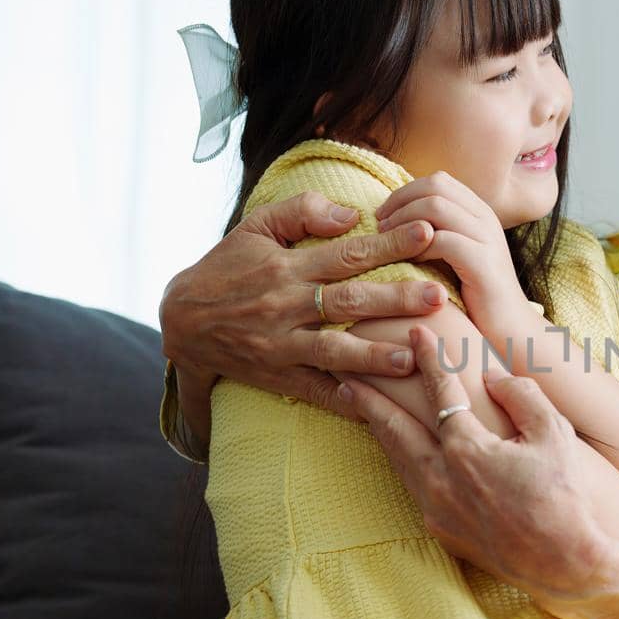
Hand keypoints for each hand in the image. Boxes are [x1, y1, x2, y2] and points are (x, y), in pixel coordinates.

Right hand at [159, 189, 447, 418]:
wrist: (180, 320)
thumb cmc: (227, 267)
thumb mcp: (255, 227)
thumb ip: (302, 212)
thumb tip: (350, 214)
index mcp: (287, 267)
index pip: (347, 253)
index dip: (389, 244)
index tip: (427, 234)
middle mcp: (285, 306)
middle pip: (347, 301)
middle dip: (395, 299)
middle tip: (438, 296)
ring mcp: (280, 344)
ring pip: (332, 350)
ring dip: (372, 355)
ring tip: (410, 355)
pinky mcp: (275, 376)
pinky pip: (312, 390)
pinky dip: (340, 399)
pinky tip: (373, 406)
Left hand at [332, 324, 618, 618]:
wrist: (564, 563)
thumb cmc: (564, 497)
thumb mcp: (554, 434)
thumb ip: (521, 396)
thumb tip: (493, 377)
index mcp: (468, 449)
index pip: (440, 392)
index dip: (428, 359)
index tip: (415, 333)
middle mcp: (442, 478)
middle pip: (394, 428)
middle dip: (368, 397)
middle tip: (345, 372)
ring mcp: (437, 508)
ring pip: (397, 459)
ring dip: (377, 429)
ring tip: (358, 407)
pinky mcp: (441, 531)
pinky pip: (412, 487)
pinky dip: (400, 462)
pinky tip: (398, 453)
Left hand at [372, 173, 535, 344]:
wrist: (511, 331)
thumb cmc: (476, 296)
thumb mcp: (457, 256)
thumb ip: (438, 232)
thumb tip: (397, 217)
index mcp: (480, 212)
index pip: (438, 180)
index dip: (405, 192)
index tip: (384, 215)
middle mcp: (486, 219)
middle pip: (435, 186)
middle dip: (400, 202)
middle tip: (379, 226)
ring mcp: (487, 239)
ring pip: (436, 208)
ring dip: (403, 222)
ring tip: (387, 243)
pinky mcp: (483, 264)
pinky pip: (443, 241)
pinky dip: (418, 248)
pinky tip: (407, 264)